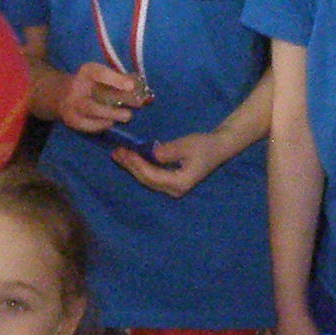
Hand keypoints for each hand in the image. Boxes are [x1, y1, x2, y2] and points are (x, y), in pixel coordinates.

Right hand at [60, 60, 143, 138]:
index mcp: (86, 72)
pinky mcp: (72, 121)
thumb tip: (141, 86)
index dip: (116, 80)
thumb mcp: (101, 75)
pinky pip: (90, 126)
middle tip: (137, 106)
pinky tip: (112, 121)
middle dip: (117, 104)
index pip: (99, 74)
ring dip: (113, 115)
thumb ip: (120, 79)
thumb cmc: (90, 83)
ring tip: (127, 115)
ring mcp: (72, 106)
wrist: (61, 94)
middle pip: (95, 99)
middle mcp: (75, 88)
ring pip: (93, 112)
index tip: (132, 86)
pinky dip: (104, 124)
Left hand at [112, 125, 227, 196]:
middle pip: (146, 180)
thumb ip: (168, 151)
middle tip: (116, 152)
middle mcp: (174, 190)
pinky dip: (141, 166)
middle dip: (130, 166)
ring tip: (119, 155)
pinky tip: (131, 158)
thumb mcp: (187, 145)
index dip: (136, 164)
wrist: (219, 148)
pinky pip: (152, 176)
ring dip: (133, 167)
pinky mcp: (171, 181)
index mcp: (179, 183)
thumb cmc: (205, 146)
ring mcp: (173, 187)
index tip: (125, 152)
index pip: (151, 175)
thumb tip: (152, 154)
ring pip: (147, 179)